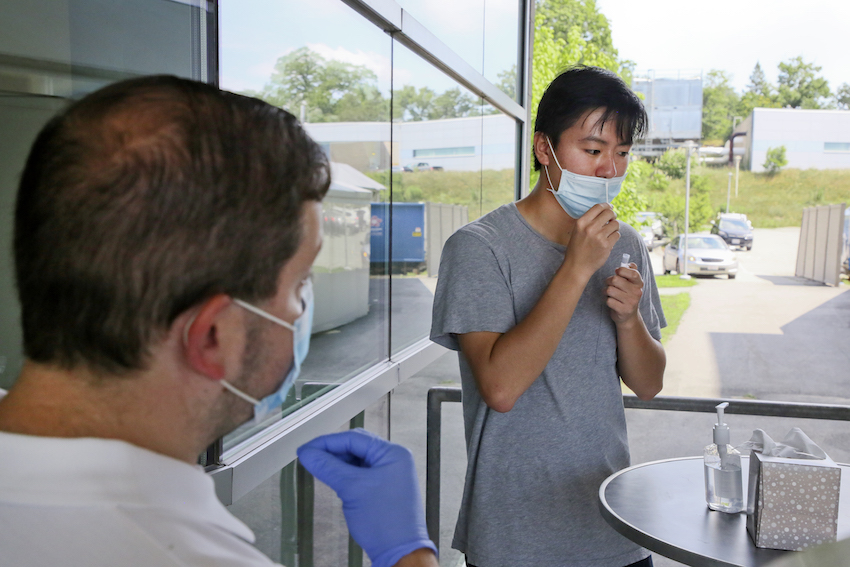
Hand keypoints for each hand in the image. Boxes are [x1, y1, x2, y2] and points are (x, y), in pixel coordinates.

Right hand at [296, 429, 436, 566]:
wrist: (399, 552)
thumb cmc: (387, 524)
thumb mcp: (351, 489)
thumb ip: (327, 467)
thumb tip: (309, 453)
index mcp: (392, 454)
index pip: (353, 438)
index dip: (327, 443)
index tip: (307, 449)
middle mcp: (393, 460)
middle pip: (355, 447)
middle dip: (331, 451)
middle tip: (310, 456)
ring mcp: (389, 474)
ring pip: (356, 461)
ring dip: (337, 463)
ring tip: (318, 467)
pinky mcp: (382, 488)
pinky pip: (359, 474)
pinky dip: (344, 475)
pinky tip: (332, 478)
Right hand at [564, 204, 620, 277]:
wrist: (577, 266)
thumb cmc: (577, 248)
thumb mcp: (577, 231)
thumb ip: (588, 221)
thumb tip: (604, 211)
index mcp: (581, 222)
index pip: (598, 207)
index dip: (606, 205)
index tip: (609, 207)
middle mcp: (590, 228)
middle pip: (609, 213)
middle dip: (613, 215)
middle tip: (612, 219)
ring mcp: (599, 237)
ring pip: (616, 224)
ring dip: (615, 227)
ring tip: (610, 232)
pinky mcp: (606, 245)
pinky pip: (617, 235)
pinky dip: (614, 237)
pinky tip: (609, 240)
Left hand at [605, 262, 643, 324]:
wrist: (628, 316)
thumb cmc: (627, 295)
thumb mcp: (631, 284)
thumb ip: (631, 271)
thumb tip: (629, 264)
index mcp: (639, 284)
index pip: (633, 273)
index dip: (621, 270)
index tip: (617, 272)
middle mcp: (637, 292)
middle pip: (615, 280)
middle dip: (608, 281)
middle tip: (609, 284)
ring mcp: (631, 302)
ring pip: (610, 290)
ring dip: (605, 291)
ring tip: (609, 293)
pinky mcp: (623, 310)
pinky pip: (608, 300)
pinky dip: (606, 300)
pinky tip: (610, 301)